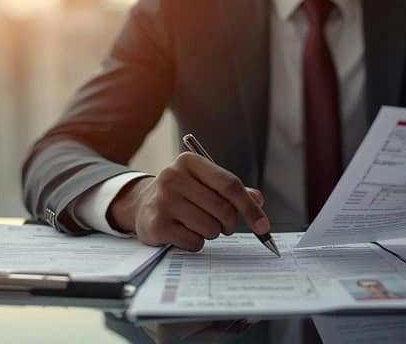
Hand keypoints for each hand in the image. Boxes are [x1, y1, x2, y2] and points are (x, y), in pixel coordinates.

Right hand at [107, 152, 268, 250]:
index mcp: (189, 162)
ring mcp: (163, 200)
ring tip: (200, 225)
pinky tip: (185, 233)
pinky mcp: (156, 224)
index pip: (230, 184)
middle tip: (225, 226)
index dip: (250, 208)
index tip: (263, 226)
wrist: (143, 205)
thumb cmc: (182, 194)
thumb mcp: (205, 184)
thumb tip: (258, 200)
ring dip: (212, 233)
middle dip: (230, 223)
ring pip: (210, 228)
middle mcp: (173, 177)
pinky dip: (196, 243)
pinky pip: (194, 242)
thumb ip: (233, 191)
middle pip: (223, 208)